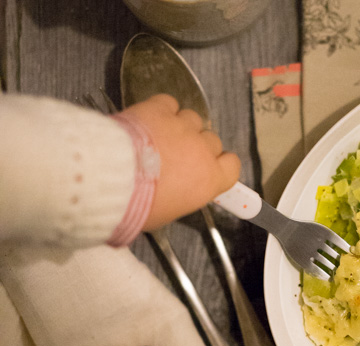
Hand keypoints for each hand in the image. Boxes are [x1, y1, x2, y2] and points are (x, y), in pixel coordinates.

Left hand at [122, 94, 240, 230]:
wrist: (113, 180)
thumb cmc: (139, 205)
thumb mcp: (167, 213)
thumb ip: (182, 198)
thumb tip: (176, 194)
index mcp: (210, 179)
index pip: (232, 165)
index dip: (220, 164)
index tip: (209, 167)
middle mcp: (202, 150)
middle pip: (212, 141)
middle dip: (198, 146)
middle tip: (177, 156)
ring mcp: (182, 127)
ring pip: (193, 119)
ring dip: (181, 127)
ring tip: (160, 137)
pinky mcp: (160, 110)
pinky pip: (169, 103)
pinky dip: (162, 110)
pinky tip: (150, 120)